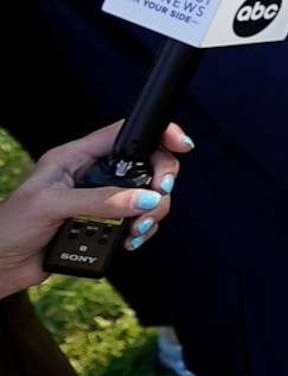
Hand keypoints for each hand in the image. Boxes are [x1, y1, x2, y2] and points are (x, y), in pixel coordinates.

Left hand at [0, 122, 190, 295]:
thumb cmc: (9, 227)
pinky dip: (142, 232)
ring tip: (137, 232)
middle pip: (146, 166)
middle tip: (158, 200)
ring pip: (148, 197)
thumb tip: (145, 199)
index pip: (125, 134)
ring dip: (152, 214)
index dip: (157, 134)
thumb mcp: (52, 206)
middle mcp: (93, 175)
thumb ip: (100, 200)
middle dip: (160, 184)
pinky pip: (138, 222)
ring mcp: (101, 200)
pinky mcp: (104, 225)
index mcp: (76, 157)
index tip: (181, 145)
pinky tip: (131, 242)